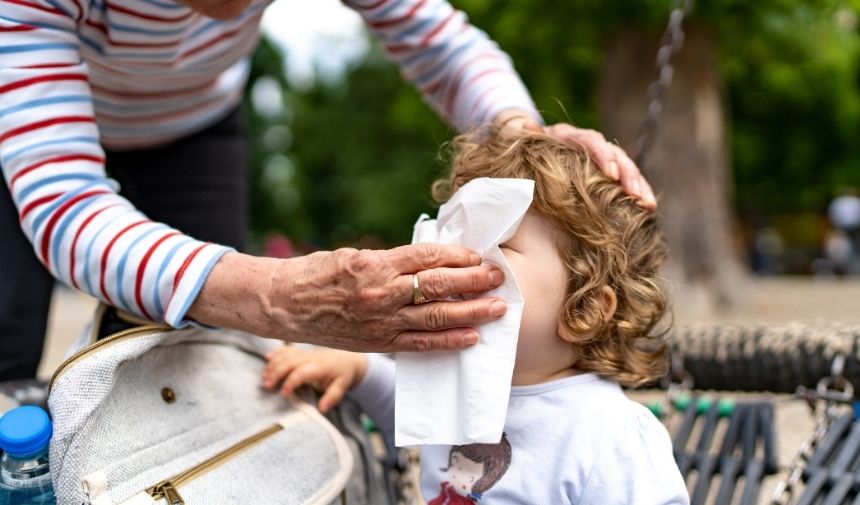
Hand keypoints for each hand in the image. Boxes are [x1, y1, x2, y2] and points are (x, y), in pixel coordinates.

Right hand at [188, 245, 507, 352]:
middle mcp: (380, 292)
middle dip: (473, 281)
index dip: (457, 256)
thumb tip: (429, 259)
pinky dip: (448, 342)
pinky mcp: (378, 342)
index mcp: (374, 264)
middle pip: (438, 286)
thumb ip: (391, 260)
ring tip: (496, 307)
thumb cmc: (318, 274)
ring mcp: (381, 321)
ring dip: (471, 312)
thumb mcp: (354, 255)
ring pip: (435, 317)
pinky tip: (471, 338)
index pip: (426, 257)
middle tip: (499, 277)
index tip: (478, 255)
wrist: (284, 305)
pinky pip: (420, 344)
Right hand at [262, 345, 366, 412]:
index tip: (283, 394)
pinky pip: (288, 349)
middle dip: (277, 373)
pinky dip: (277, 353)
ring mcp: (306, 353)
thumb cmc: (343, 375)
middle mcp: (312, 358)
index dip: (291, 382)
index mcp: (321, 367)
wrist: (349, 358)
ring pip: (287, 355)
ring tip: (264, 377)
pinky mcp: (303, 351)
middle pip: (290, 362)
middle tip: (268, 386)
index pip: (302, 372)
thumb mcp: (342, 387)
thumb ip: (332, 397)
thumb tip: (321, 409)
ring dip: (274, 365)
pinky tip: (267, 358)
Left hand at [493, 109, 656, 208]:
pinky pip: (625, 180)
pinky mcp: (605, 171)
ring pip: (625, 167)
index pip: (590, 141)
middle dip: (627, 174)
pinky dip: (637, 191)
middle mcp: (588, 143)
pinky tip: (648, 207)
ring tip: (647, 204)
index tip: (610, 174)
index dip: (602, 156)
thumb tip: (524, 125)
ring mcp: (599, 157)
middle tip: (636, 193)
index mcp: (569, 136)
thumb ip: (525, 134)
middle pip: (614, 154)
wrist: (529, 143)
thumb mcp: (523, 139)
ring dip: (638, 184)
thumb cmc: (524, 146)